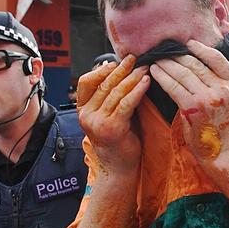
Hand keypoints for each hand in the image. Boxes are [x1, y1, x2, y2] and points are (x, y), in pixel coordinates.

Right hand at [77, 55, 149, 173]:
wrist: (119, 168)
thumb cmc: (118, 140)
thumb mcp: (109, 115)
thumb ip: (110, 97)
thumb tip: (120, 71)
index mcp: (82, 110)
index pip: (85, 82)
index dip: (101, 70)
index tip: (116, 63)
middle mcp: (86, 116)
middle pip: (103, 84)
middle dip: (121, 70)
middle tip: (134, 59)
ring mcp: (97, 122)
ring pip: (115, 92)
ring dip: (132, 78)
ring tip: (144, 69)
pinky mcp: (112, 128)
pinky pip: (126, 103)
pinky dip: (137, 91)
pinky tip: (146, 82)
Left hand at [150, 39, 228, 160]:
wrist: (223, 153)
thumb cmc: (222, 128)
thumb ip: (219, 83)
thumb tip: (197, 63)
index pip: (217, 58)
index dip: (201, 48)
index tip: (188, 44)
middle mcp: (223, 89)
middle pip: (196, 64)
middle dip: (178, 56)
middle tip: (164, 50)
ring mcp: (208, 98)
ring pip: (183, 73)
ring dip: (167, 64)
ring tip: (156, 59)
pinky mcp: (193, 108)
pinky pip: (173, 87)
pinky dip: (162, 77)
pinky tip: (154, 72)